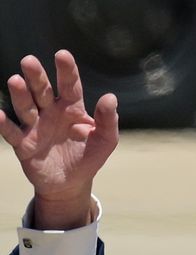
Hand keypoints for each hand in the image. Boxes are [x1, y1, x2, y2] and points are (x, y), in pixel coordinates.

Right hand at [0, 50, 117, 228]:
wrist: (70, 184)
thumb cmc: (87, 157)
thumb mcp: (105, 142)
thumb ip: (108, 122)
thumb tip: (111, 98)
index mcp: (71, 108)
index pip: (69, 86)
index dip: (67, 71)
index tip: (63, 55)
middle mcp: (50, 112)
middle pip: (42, 90)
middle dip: (36, 77)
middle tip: (30, 62)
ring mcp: (34, 126)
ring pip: (26, 106)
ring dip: (20, 94)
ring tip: (16, 81)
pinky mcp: (23, 144)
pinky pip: (12, 132)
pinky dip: (5, 124)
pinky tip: (0, 115)